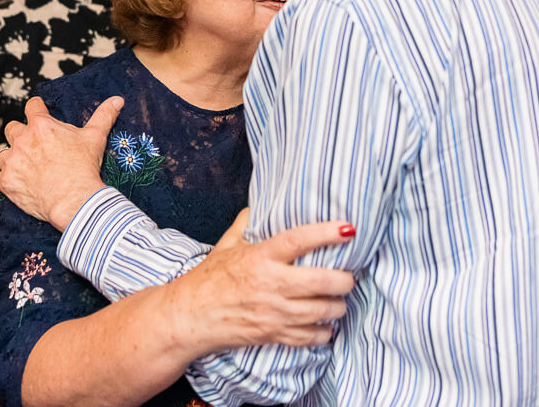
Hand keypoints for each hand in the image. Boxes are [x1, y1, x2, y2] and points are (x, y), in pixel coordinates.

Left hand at [0, 95, 122, 230]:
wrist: (74, 200)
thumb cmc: (84, 168)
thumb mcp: (95, 138)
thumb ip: (104, 115)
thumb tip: (117, 100)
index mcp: (41, 125)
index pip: (31, 106)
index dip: (36, 108)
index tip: (38, 112)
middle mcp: (22, 140)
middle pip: (12, 128)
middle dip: (20, 135)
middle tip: (32, 146)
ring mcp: (12, 161)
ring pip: (1, 153)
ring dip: (10, 157)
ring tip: (22, 165)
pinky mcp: (6, 182)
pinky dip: (1, 179)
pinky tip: (12, 182)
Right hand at [167, 209, 356, 352]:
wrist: (190, 317)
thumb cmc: (208, 280)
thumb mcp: (226, 245)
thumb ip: (246, 223)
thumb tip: (261, 203)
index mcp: (260, 257)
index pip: (299, 240)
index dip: (326, 233)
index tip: (348, 228)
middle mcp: (271, 285)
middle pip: (323, 281)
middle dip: (345, 279)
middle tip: (347, 274)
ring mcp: (275, 313)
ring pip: (324, 310)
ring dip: (338, 304)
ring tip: (337, 298)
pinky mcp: (274, 335)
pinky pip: (312, 336)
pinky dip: (325, 330)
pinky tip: (324, 322)